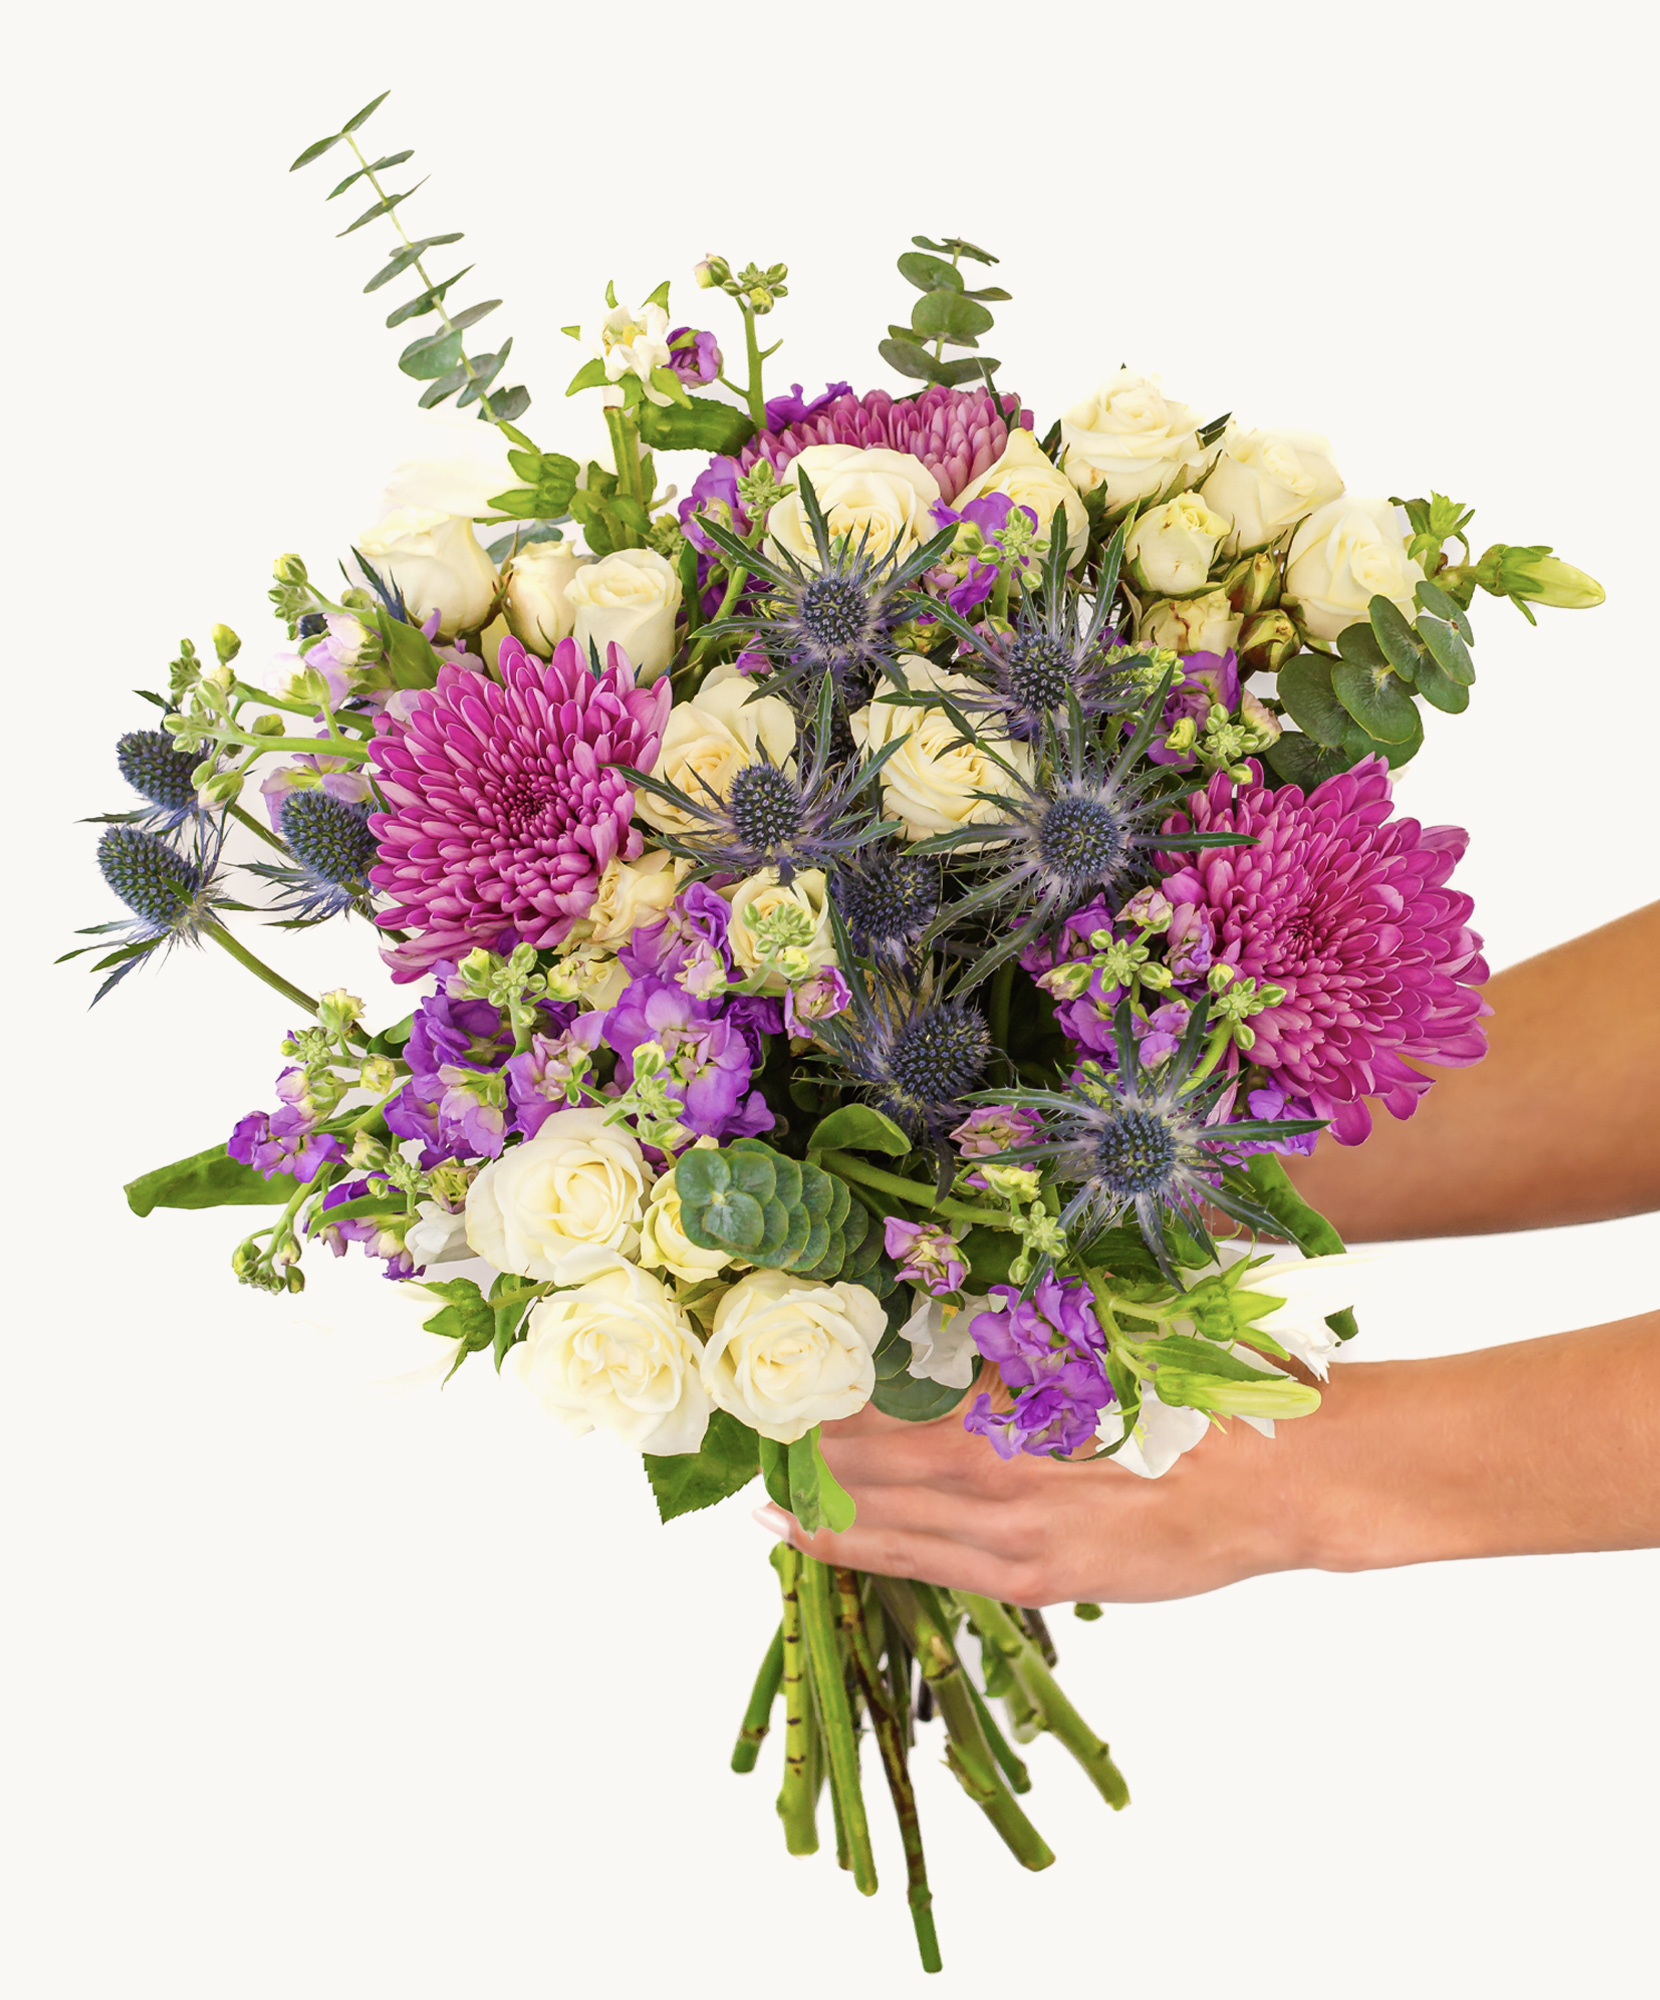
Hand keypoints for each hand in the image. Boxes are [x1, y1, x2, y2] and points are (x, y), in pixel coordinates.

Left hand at [757, 1318, 1659, 1603]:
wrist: (1289, 1479)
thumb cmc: (1205, 1384)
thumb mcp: (1110, 1325)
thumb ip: (1018, 1320)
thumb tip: (937, 1291)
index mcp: (1012, 1402)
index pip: (879, 1398)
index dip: (815, 1385)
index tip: (767, 1356)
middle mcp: (997, 1478)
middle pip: (864, 1461)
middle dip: (799, 1439)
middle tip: (745, 1415)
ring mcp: (1011, 1538)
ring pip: (880, 1520)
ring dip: (815, 1495)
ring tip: (758, 1474)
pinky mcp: (1035, 1577)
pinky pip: (922, 1568)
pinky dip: (856, 1549)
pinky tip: (808, 1537)